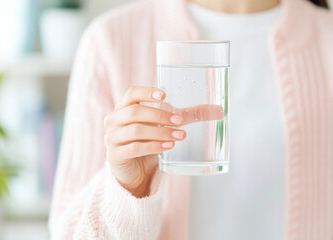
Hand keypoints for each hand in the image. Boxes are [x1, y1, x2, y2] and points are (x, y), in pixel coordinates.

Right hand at [104, 86, 223, 196]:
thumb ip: (188, 116)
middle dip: (159, 115)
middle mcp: (114, 120)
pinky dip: (153, 146)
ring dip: (159, 132)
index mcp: (124, 107)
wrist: (135, 171)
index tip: (164, 96)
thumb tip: (220, 111)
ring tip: (180, 136)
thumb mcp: (167, 126)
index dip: (146, 92)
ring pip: (136, 131)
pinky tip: (168, 146)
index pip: (132, 93)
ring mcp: (112, 138)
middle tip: (180, 121)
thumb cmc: (149, 142)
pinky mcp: (115, 155)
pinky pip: (134, 148)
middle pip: (135, 112)